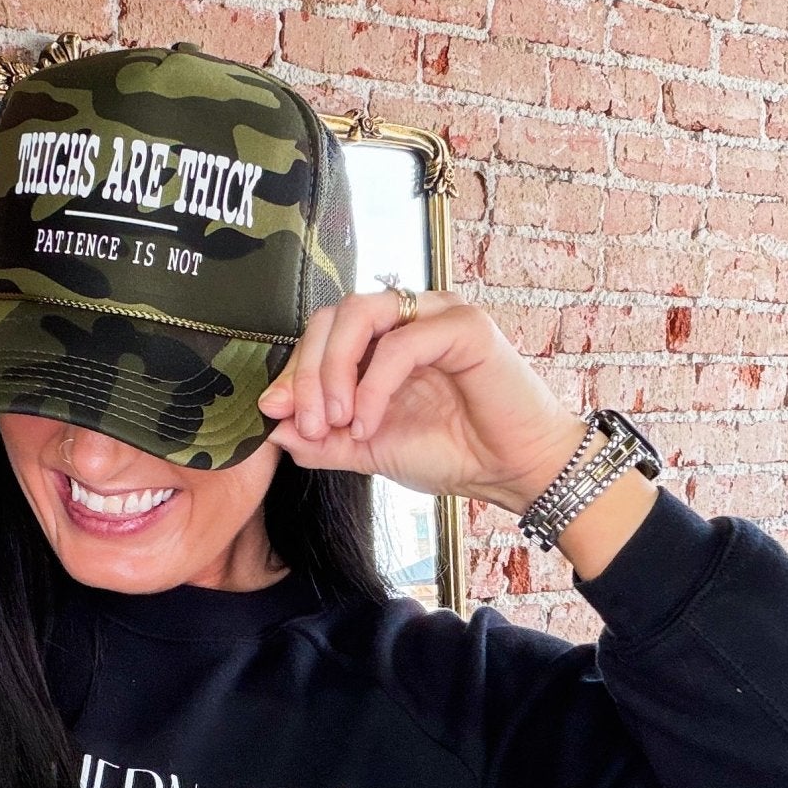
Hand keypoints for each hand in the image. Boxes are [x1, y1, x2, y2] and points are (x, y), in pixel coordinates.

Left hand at [256, 290, 594, 513]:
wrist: (513, 472)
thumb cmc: (454, 453)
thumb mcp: (370, 449)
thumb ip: (323, 439)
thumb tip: (274, 426)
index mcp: (385, 338)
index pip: (323, 332)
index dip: (293, 370)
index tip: (275, 412)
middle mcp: (409, 317)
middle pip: (334, 316)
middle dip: (308, 371)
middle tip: (308, 423)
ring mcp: (438, 315)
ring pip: (359, 314)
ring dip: (334, 370)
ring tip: (336, 420)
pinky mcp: (465, 327)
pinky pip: (401, 343)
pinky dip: (373, 385)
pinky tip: (370, 423)